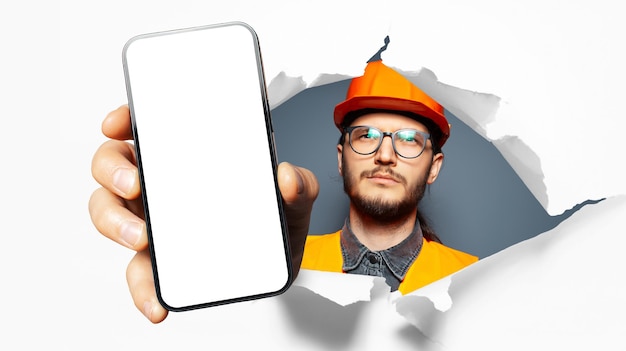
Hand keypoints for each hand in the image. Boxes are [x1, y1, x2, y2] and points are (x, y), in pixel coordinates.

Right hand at [88, 105, 318, 322]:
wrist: (279, 264)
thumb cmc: (275, 219)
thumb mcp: (293, 199)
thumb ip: (300, 185)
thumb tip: (288, 178)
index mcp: (187, 158)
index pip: (146, 128)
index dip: (124, 119)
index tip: (117, 124)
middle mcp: (163, 185)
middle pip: (112, 165)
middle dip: (113, 172)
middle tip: (136, 186)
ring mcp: (156, 221)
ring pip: (109, 213)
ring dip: (115, 224)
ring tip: (141, 239)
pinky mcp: (160, 260)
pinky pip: (139, 271)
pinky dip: (142, 289)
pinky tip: (156, 304)